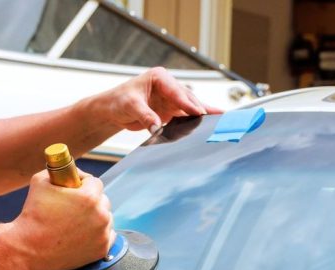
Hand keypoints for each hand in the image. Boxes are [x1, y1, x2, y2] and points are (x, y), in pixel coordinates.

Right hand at [5, 171, 115, 269]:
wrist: (29, 248)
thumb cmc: (33, 215)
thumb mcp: (40, 182)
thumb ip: (57, 171)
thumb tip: (68, 170)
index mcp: (89, 198)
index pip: (95, 182)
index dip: (84, 182)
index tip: (76, 186)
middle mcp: (101, 216)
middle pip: (103, 200)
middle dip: (91, 200)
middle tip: (76, 204)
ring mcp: (103, 234)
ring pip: (106, 218)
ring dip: (96, 217)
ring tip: (77, 220)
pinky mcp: (102, 249)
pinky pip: (106, 235)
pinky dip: (98, 233)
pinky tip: (84, 233)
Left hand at [95, 66, 223, 134]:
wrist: (112, 110)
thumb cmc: (118, 101)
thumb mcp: (129, 106)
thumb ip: (145, 115)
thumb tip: (157, 127)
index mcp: (159, 77)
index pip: (177, 91)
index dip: (188, 103)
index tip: (199, 113)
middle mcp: (169, 86)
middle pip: (189, 99)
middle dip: (202, 109)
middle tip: (216, 120)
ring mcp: (172, 99)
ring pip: (192, 107)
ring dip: (205, 115)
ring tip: (222, 122)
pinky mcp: (173, 110)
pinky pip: (188, 115)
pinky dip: (199, 121)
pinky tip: (213, 124)